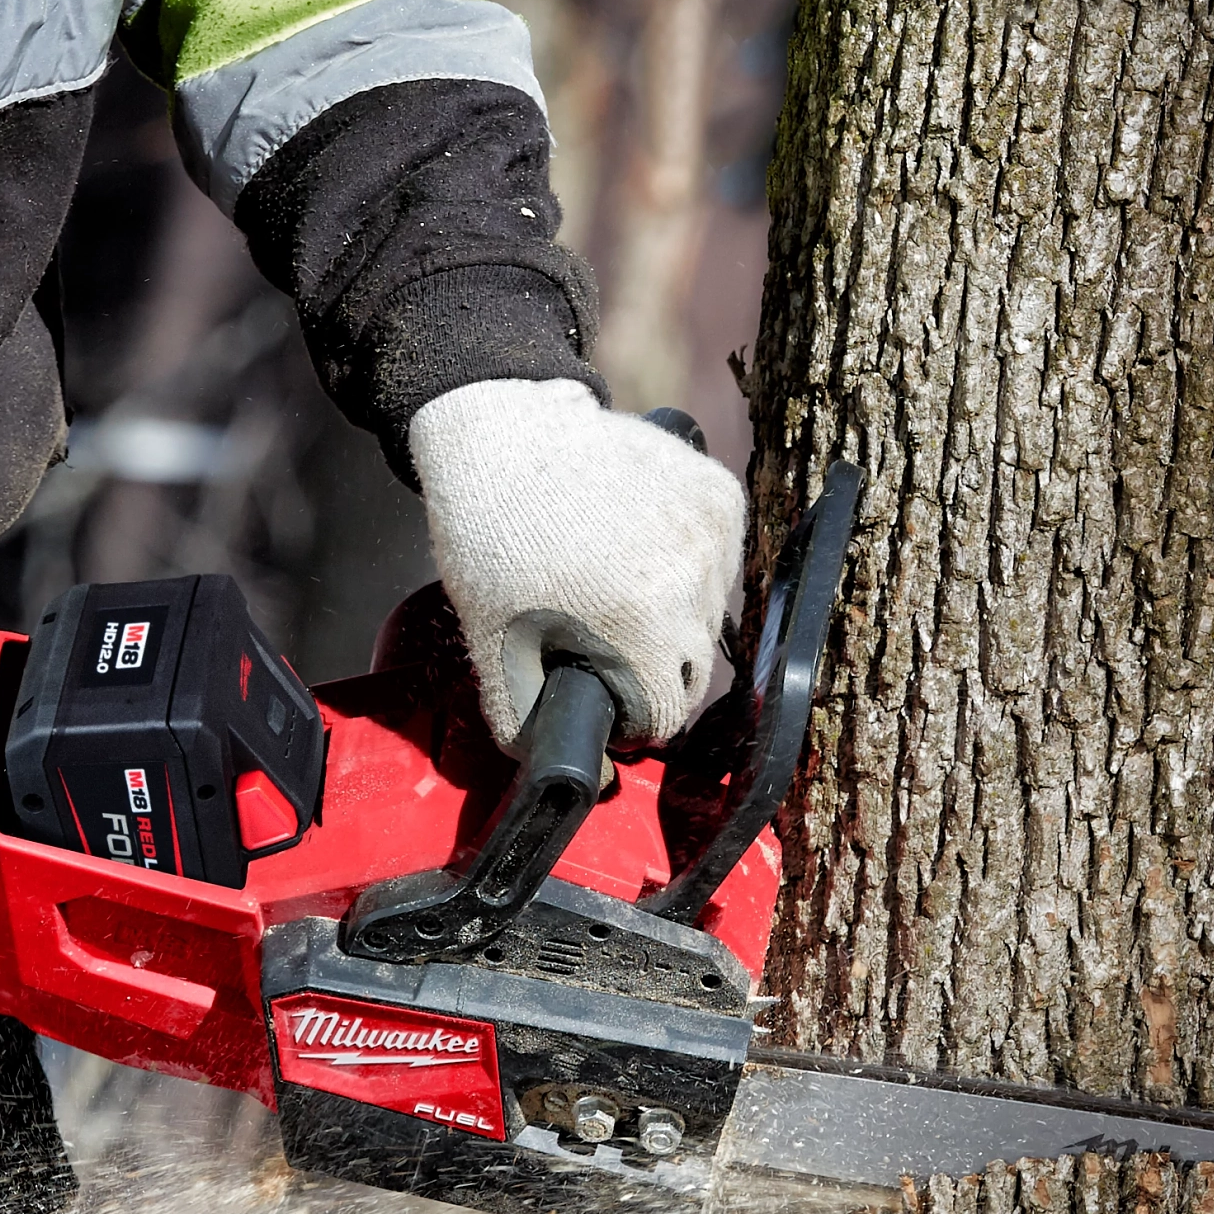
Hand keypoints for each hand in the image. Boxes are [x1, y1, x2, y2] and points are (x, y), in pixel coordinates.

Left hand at [408, 379, 746, 748]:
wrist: (505, 436)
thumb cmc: (492, 540)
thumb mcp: (492, 644)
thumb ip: (524, 721)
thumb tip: (561, 778)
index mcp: (639, 626)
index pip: (664, 713)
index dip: (626, 711)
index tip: (598, 684)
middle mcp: (690, 583)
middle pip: (691, 667)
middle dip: (648, 663)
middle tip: (597, 629)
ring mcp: (712, 536)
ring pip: (708, 615)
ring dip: (671, 613)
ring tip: (611, 580)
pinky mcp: (720, 497)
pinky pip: (718, 562)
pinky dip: (686, 564)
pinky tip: (636, 544)